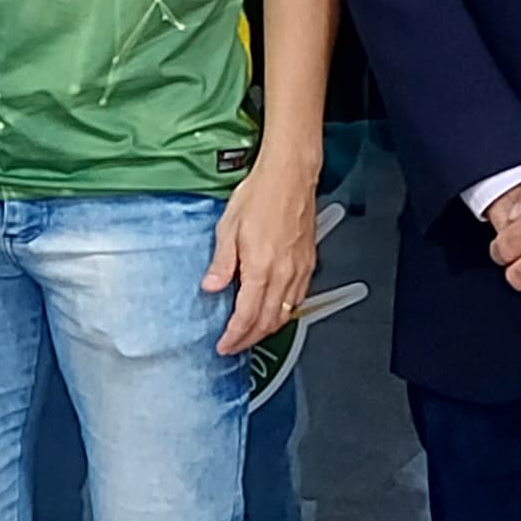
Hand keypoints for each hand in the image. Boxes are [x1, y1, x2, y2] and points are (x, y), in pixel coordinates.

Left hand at [205, 145, 324, 354]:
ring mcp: (299, 270)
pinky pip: (298, 299)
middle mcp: (284, 274)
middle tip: (234, 346)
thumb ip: (222, 262)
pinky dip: (284, 313)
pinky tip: (274, 312)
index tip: (224, 345)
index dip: (235, 336)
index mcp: (262, 268)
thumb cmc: (261, 193)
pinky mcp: (309, 263)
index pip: (247, 316)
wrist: (291, 175)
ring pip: (285, 314)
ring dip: (267, 330)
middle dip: (250, 339)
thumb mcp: (228, 226)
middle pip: (268, 322)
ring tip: (250, 334)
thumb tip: (212, 287)